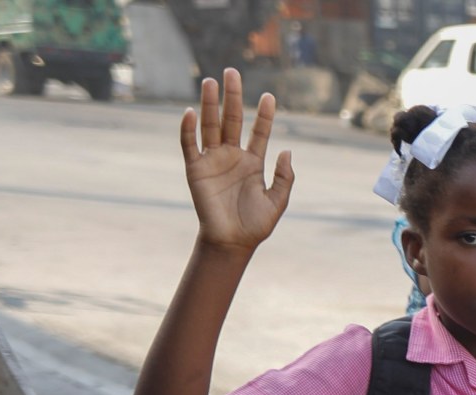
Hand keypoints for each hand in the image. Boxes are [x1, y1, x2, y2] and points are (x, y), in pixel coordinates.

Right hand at [180, 70, 293, 253]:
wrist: (233, 242)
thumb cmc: (256, 225)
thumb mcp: (278, 201)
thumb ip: (285, 177)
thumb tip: (287, 150)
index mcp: (253, 163)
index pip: (259, 132)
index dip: (265, 115)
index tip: (270, 96)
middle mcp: (232, 156)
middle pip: (232, 120)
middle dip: (233, 97)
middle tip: (233, 72)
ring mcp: (213, 160)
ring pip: (211, 126)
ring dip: (210, 104)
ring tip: (211, 81)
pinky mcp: (195, 169)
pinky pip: (190, 145)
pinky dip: (189, 129)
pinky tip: (191, 112)